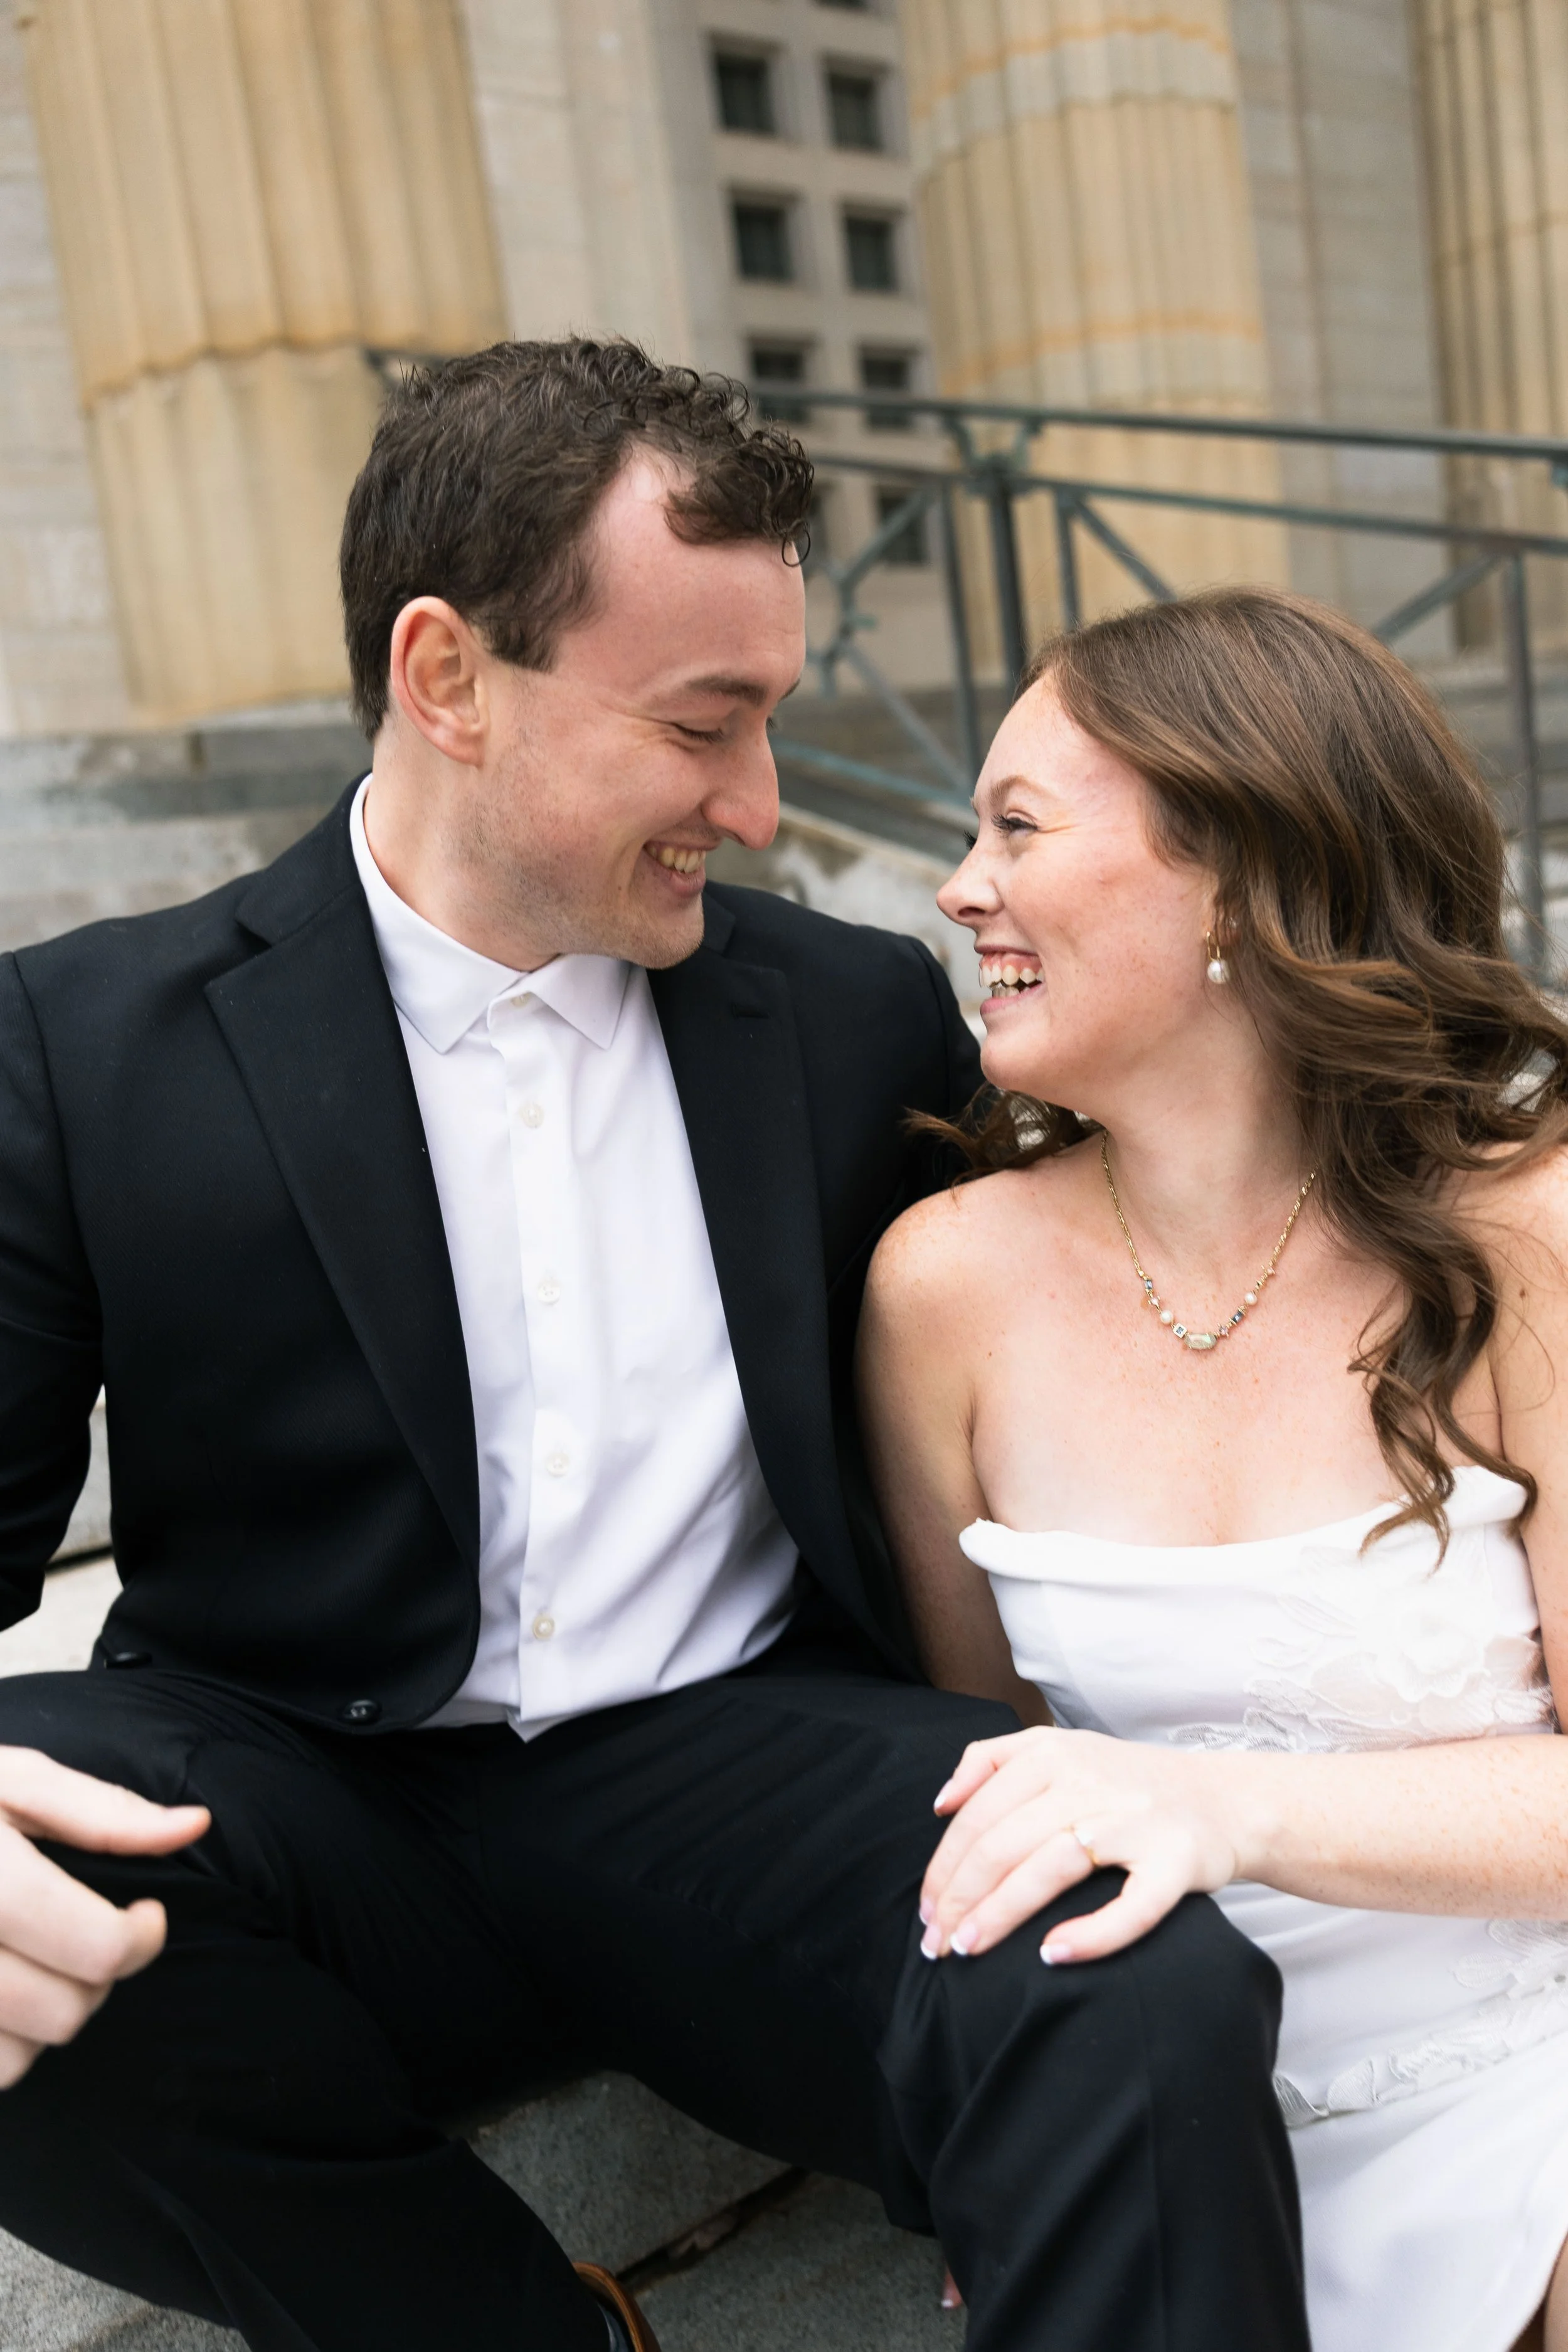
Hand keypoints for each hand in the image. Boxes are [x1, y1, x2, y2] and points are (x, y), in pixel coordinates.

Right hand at [0, 1746, 208, 2087]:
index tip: (143, 1915)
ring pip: (14, 2062)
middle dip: (94, 1981)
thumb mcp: (10, 1777)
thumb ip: (102, 1811)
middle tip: (85, 1937)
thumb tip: (194, 1825)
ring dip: (42, 2024)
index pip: (92, 1947)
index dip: (138, 1940)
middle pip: (62, 2012)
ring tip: (34, 1966)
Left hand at [919, 1726, 1243, 1965]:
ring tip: (969, 1948)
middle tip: (937, 1943)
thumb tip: (941, 1803)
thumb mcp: (1060, 1748)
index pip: (978, 1814)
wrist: (1225, 1799)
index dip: (943, 1867)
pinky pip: (1132, 1906)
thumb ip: (994, 1760)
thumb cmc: (1128, 1783)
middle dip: (960, 1897)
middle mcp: (1091, 1781)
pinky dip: (1092, 1934)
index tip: (925, 1911)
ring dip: (1001, 1913)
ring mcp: (1136, 1821)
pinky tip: (1053, 1954)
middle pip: (1005, 1842)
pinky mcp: (1177, 1862)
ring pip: (1052, 1867)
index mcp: (1054, 1754)